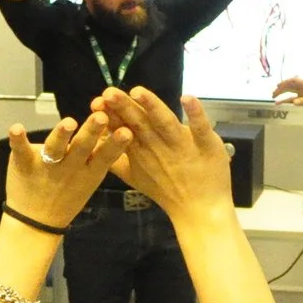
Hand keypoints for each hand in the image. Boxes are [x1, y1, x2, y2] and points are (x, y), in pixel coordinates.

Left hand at [2, 113, 131, 229]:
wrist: (36, 222)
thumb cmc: (66, 196)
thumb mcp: (90, 179)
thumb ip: (99, 156)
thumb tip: (116, 126)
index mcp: (89, 170)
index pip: (106, 155)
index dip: (116, 143)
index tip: (126, 131)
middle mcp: (70, 167)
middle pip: (82, 147)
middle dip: (91, 131)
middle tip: (100, 117)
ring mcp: (47, 166)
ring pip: (55, 148)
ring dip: (61, 134)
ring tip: (68, 123)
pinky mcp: (25, 164)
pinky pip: (21, 151)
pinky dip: (18, 140)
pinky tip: (16, 129)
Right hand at [100, 88, 235, 225]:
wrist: (199, 211)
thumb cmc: (166, 191)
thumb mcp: (134, 177)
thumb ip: (115, 159)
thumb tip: (96, 144)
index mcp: (140, 150)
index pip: (121, 128)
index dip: (109, 114)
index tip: (96, 102)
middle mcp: (158, 145)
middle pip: (139, 122)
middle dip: (123, 106)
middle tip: (108, 93)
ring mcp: (183, 145)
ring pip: (164, 122)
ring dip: (152, 106)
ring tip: (138, 92)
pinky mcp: (206, 145)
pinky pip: (200, 128)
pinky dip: (195, 113)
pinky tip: (186, 98)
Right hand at [271, 78, 302, 111]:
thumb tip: (293, 102)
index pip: (293, 81)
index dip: (285, 83)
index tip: (277, 86)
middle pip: (290, 85)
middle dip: (281, 88)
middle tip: (273, 94)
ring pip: (290, 91)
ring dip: (282, 93)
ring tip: (274, 97)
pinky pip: (294, 97)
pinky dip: (287, 99)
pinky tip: (282, 103)